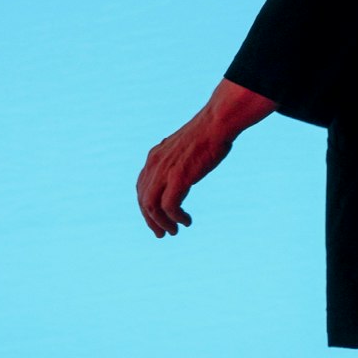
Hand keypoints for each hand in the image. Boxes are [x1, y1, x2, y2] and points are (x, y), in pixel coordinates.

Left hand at [136, 115, 234, 238]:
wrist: (216, 123)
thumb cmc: (207, 134)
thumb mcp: (183, 148)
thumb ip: (176, 161)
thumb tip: (181, 173)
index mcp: (154, 156)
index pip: (141, 187)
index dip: (146, 208)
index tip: (157, 220)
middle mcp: (154, 164)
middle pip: (143, 200)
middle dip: (151, 220)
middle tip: (162, 234)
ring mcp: (165, 170)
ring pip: (151, 207)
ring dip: (161, 223)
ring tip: (173, 231)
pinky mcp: (178, 177)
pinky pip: (169, 206)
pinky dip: (175, 218)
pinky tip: (186, 221)